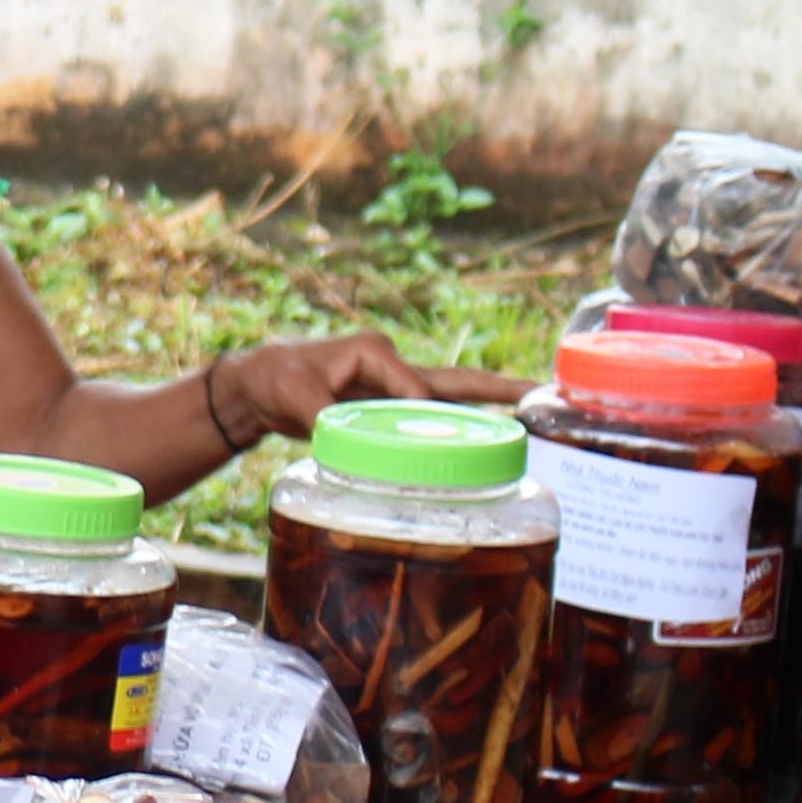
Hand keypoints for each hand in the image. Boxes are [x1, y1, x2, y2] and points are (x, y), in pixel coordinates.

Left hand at [211, 334, 520, 447]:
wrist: (259, 387)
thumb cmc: (274, 377)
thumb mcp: (292, 391)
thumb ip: (320, 413)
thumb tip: (341, 436)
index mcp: (374, 353)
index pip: (413, 386)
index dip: (424, 413)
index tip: (437, 440)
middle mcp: (393, 367)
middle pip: (454, 382)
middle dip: (498, 389)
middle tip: (542, 391)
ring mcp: (395, 389)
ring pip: (449, 402)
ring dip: (489, 410)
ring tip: (534, 414)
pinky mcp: (390, 411)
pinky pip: (429, 423)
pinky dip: (457, 434)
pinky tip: (487, 449)